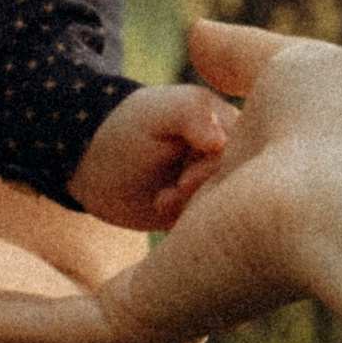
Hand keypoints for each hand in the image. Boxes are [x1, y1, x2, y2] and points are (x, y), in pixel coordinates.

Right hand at [0, 22, 341, 342]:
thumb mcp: (284, 73)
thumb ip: (240, 60)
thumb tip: (197, 36)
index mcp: (248, 237)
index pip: (178, 261)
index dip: (131, 252)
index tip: (87, 239)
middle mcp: (210, 286)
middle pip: (115, 327)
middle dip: (39, 327)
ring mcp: (177, 312)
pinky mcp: (150, 320)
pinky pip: (56, 332)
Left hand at [69, 83, 236, 235]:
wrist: (95, 164)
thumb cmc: (129, 129)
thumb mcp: (157, 113)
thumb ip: (191, 114)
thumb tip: (221, 141)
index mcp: (228, 125)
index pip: (246, 154)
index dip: (218, 171)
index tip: (184, 181)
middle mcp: (230, 158)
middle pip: (240, 186)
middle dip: (205, 195)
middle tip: (171, 193)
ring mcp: (217, 186)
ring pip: (227, 210)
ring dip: (194, 210)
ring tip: (162, 200)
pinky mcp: (204, 212)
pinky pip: (212, 229)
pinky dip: (190, 226)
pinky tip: (163, 208)